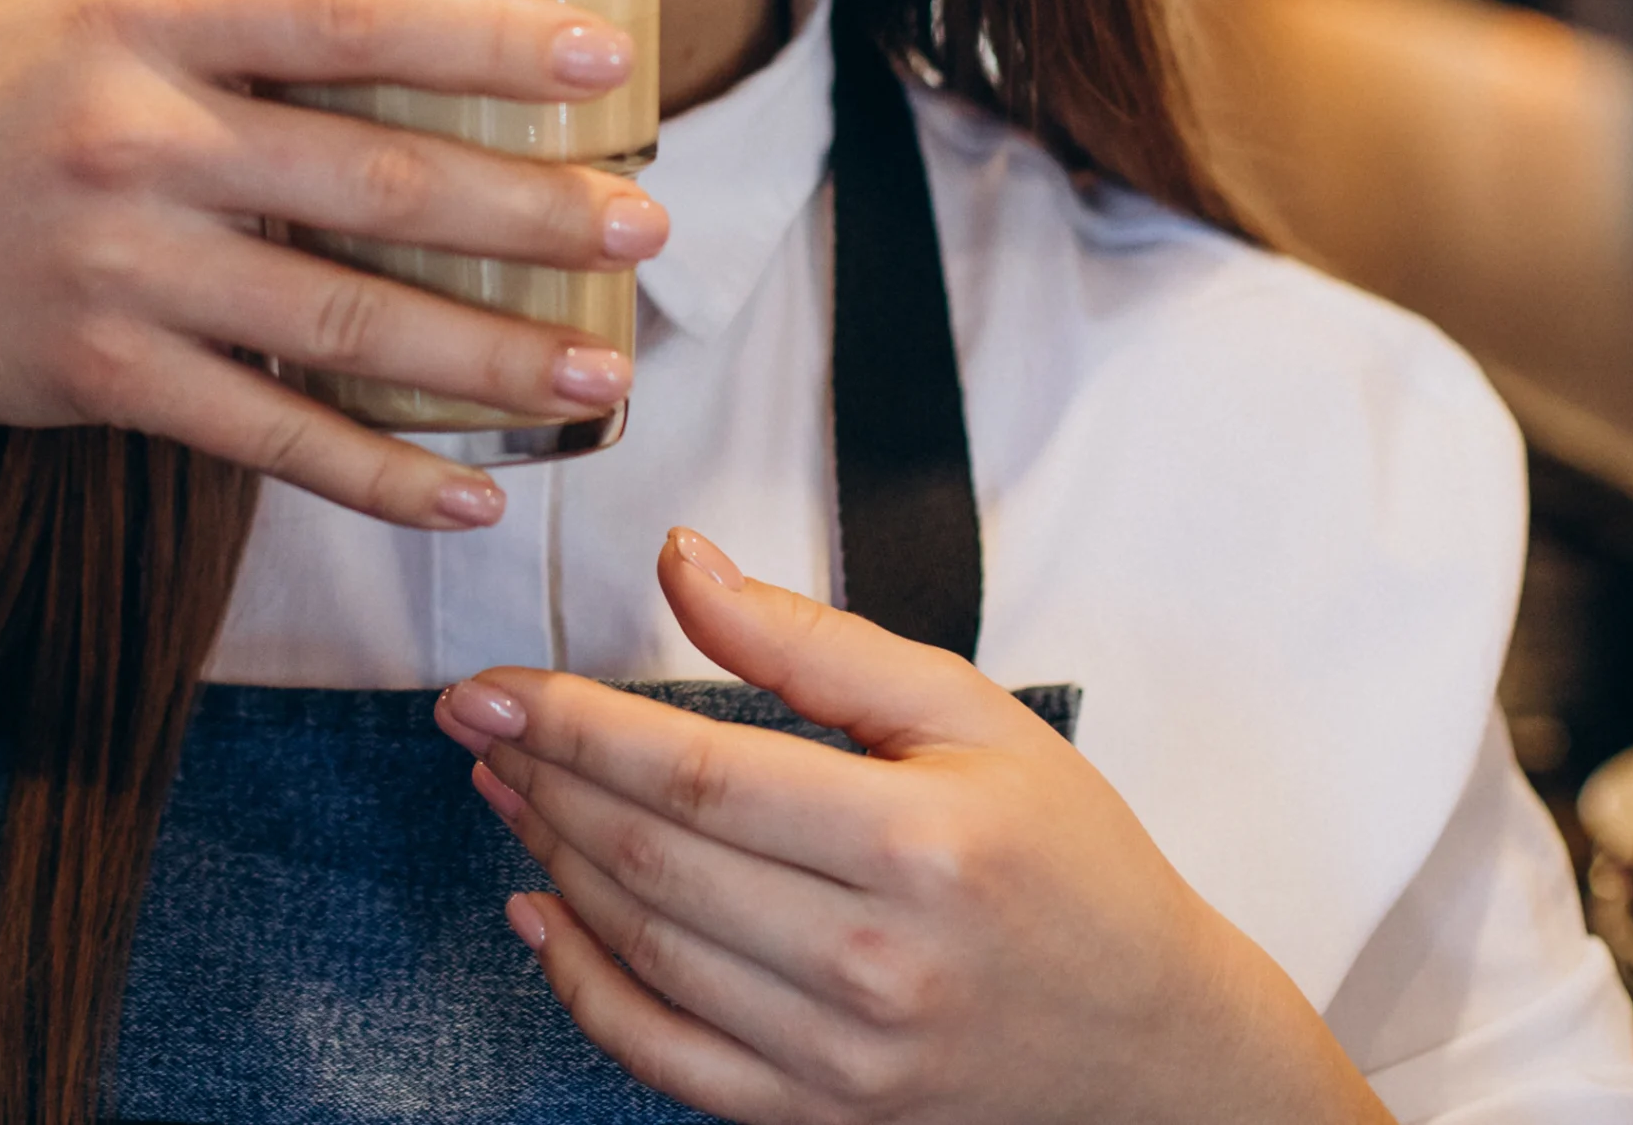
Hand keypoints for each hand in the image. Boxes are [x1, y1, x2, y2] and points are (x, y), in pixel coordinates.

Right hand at [0, 0, 668, 530]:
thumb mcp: (84, 12)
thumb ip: (228, 23)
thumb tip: (417, 27)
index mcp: (141, 14)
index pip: (347, 17)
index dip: (485, 43)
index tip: (605, 68)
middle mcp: (133, 135)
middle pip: (376, 179)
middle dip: (531, 213)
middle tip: (644, 231)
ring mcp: (115, 264)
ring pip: (344, 320)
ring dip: (490, 356)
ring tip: (599, 374)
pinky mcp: (97, 375)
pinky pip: (269, 434)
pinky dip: (378, 472)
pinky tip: (470, 490)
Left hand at [435, 530, 1389, 1124]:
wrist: (1151, 1042)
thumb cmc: (1069, 863)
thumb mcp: (969, 713)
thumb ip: (810, 639)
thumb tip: (681, 563)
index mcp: (917, 845)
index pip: (694, 776)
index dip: (571, 725)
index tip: (492, 688)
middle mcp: (873, 962)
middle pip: (651, 862)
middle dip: (541, 782)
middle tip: (480, 727)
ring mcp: (842, 1059)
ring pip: (644, 952)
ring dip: (552, 863)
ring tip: (508, 792)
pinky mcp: (820, 1117)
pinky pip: (664, 1058)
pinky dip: (583, 988)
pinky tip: (541, 916)